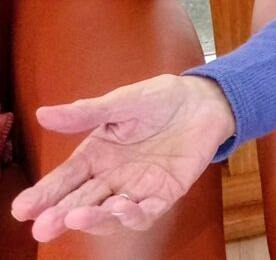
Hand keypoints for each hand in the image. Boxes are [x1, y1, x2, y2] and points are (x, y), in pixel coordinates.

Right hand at [9, 74, 234, 241]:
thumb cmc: (159, 99)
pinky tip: (121, 210)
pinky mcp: (165, 193)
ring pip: (110, 213)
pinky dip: (133, 216)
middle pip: (81, 201)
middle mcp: (112, 176)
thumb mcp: (122, 101)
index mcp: (96, 155)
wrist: (203, 100)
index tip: (22, 209)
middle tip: (43, 226)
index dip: (43, 195)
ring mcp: (137, 188)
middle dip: (60, 215)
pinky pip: (146, 212)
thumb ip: (88, 113)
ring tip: (76, 218)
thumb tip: (44, 113)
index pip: (65, 179)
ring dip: (93, 219)